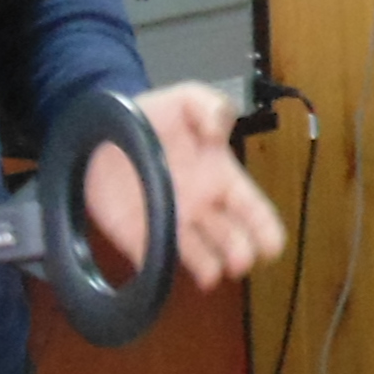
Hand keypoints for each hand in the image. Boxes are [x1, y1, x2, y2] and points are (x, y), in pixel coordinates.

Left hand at [75, 84, 289, 291]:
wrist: (101, 130)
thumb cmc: (153, 116)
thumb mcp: (184, 99)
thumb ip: (208, 105)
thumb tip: (219, 132)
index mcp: (218, 176)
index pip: (252, 207)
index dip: (265, 228)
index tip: (272, 246)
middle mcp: (201, 207)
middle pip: (231, 238)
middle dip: (239, 252)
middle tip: (240, 260)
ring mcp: (170, 224)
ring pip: (198, 255)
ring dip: (208, 267)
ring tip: (212, 274)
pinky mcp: (136, 236)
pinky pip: (150, 258)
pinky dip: (158, 269)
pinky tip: (163, 273)